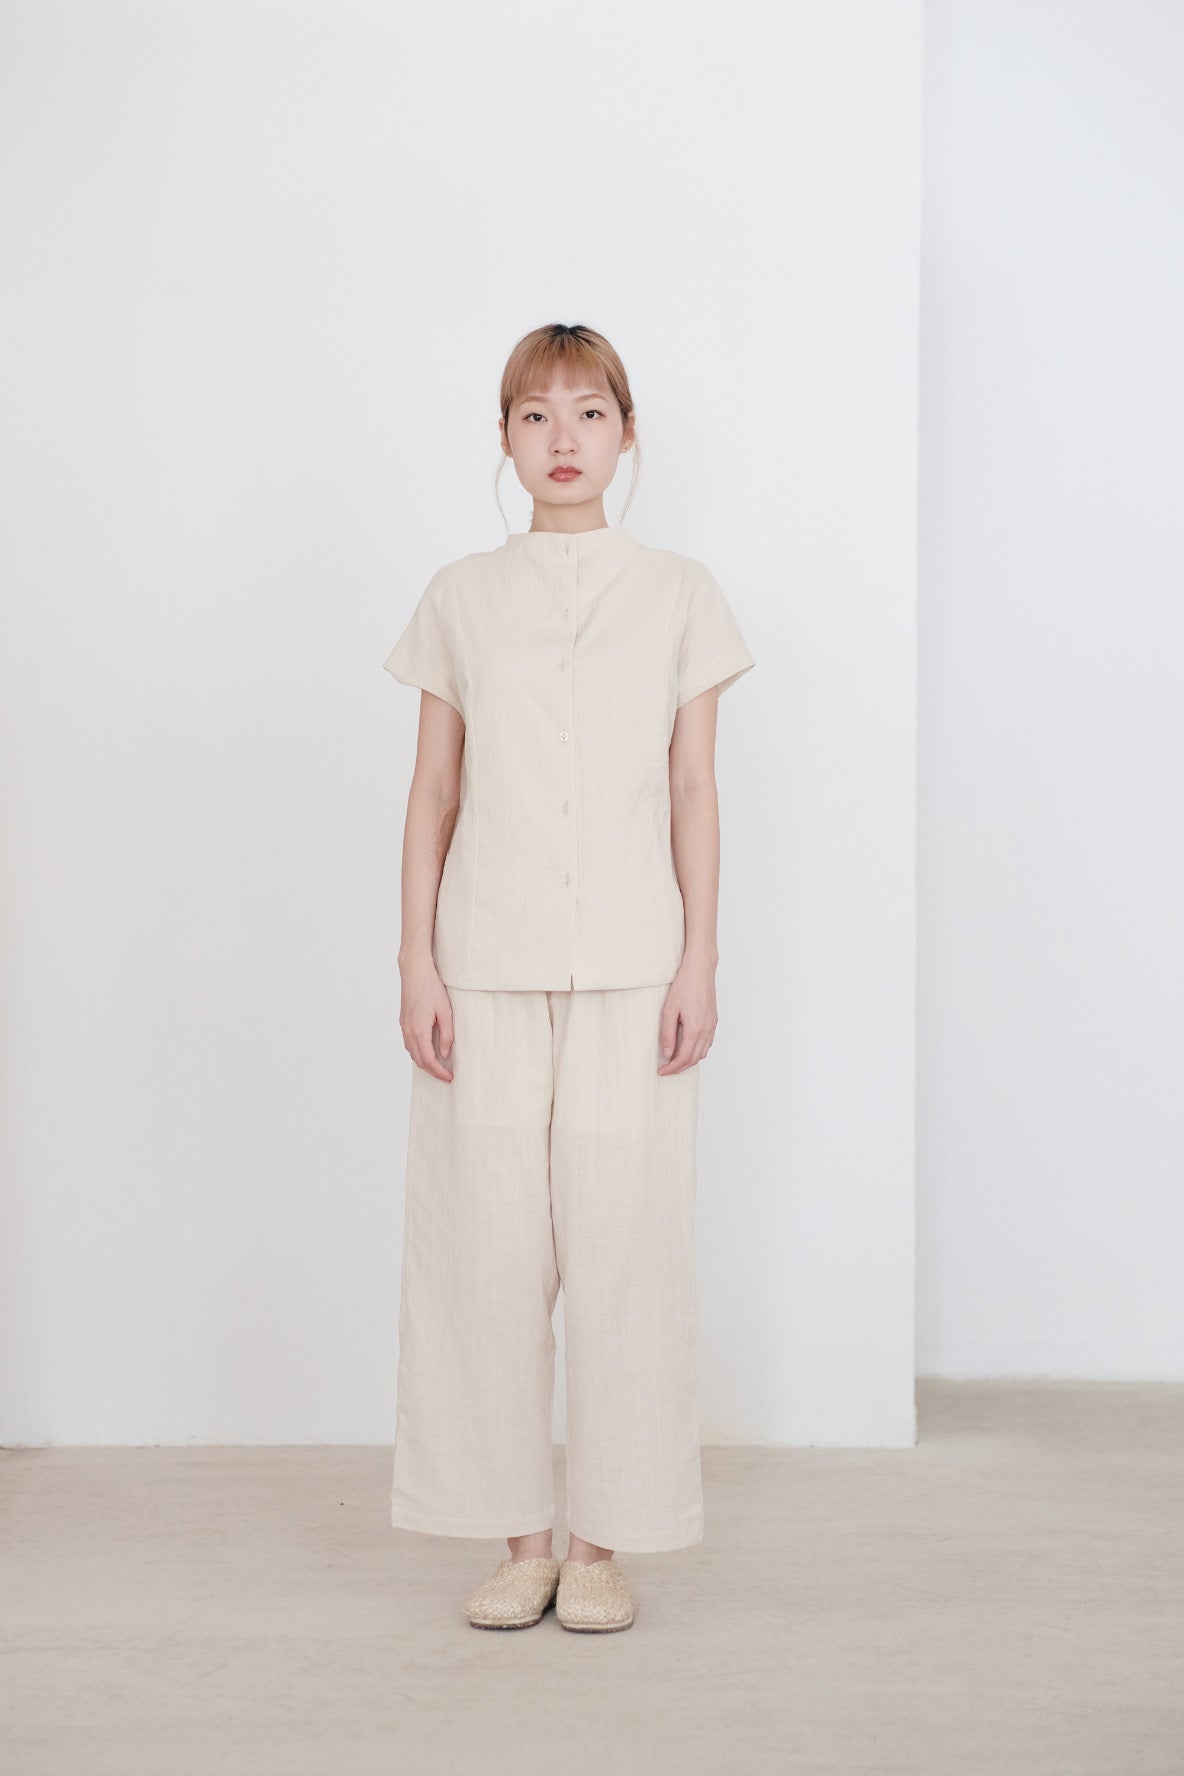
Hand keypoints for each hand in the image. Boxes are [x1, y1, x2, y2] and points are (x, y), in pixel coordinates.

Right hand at [399, 957, 454, 1079]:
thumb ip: (446, 1035)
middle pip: (418, 1060)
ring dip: (425, 1063)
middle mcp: (408, 1031)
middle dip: (432, 1071)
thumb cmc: (432, 988)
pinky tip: (428, 1051)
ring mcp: (404, 1027)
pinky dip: (418, 1053)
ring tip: (439, 1066)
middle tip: (446, 1076)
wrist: (415, 972)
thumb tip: (445, 1054)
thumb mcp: (446, 1012)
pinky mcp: (403, 1022)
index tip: (450, 1077)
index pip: (428, 1060)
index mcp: (419, 1030)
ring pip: (412, 1053)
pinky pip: (409, 1044)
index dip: (439, 1072)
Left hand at [657, 958, 717, 1074]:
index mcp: (695, 1029)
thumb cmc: (684, 986)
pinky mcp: (714, 1021)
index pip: (683, 1058)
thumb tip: (667, 1054)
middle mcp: (707, 1030)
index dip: (672, 1068)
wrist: (700, 970)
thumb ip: (668, 1034)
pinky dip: (697, 1051)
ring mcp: (712, 1026)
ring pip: (703, 1052)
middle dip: (680, 1068)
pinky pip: (707, 1043)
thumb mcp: (669, 1010)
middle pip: (694, 1059)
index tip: (661, 1072)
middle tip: (666, 1070)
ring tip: (675, 1061)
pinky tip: (687, 1047)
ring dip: (689, 1060)